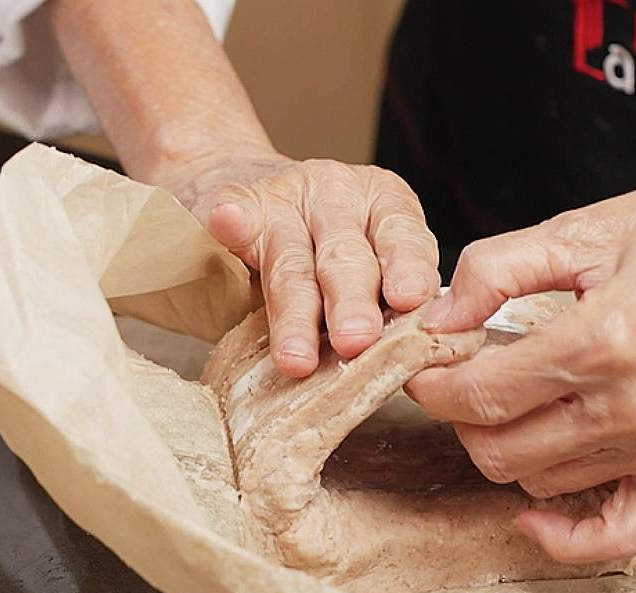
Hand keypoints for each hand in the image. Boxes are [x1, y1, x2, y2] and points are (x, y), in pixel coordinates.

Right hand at [152, 148, 439, 377]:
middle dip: (351, 302)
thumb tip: (408, 358)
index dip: (407, 267)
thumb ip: (388, 300)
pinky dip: (232, 223)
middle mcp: (337, 194)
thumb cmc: (323, 245)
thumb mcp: (368, 262)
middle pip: (345, 256)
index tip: (409, 299)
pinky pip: (234, 217)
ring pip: (290, 263)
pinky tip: (226, 222)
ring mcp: (282, 197)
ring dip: (294, 312)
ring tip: (296, 357)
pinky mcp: (235, 202)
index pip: (402, 236)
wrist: (245, 193)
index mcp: (384, 203)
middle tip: (356, 342)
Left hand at [406, 162, 635, 562]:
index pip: (480, 394)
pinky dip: (566, 535)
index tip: (421, 366)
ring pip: (539, 482)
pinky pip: (615, 534)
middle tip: (460, 376)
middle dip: (459, 416)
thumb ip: (497, 269)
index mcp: (601, 342)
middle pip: (499, 450)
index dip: (433, 384)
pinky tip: (533, 512)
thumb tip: (439, 312)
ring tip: (506, 402)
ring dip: (503, 449)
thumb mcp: (585, 228)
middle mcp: (630, 408)